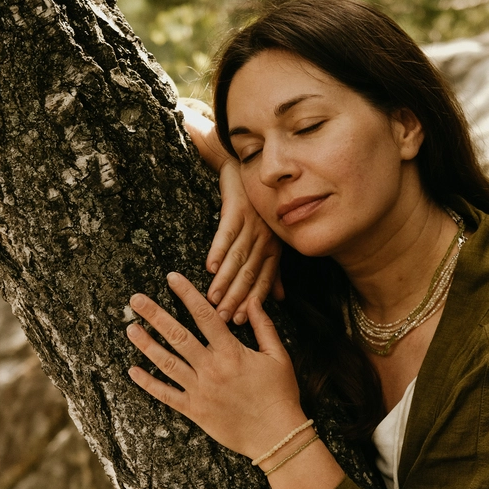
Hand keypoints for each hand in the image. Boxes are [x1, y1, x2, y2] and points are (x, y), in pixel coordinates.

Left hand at [126, 272, 303, 459]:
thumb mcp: (278, 356)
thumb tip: (252, 300)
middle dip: (154, 315)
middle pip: (178, 335)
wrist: (276, 435)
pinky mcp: (194, 410)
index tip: (171, 278)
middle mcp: (211, 368)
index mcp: (231, 352)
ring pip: (167, 362)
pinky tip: (133, 371)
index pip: (205, 315)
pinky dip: (148, 383)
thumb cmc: (280, 395)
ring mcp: (200, 390)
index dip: (187, 294)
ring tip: (130, 328)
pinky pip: (166, 395)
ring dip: (147, 344)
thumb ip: (263, 326)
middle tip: (135, 299)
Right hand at [178, 99, 282, 325]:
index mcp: (273, 248)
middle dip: (237, 298)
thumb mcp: (271, 237)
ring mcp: (253, 223)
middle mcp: (265, 237)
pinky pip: (228, 231)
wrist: (247, 166)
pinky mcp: (238, 207)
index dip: (252, 301)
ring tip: (212, 299)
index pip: (262, 280)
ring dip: (225, 280)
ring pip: (238, 257)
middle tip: (223, 319)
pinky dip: (219, 249)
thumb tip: (280, 298)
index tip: (240, 322)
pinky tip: (209, 266)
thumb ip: (274, 269)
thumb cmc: (258, 204)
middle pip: (249, 273)